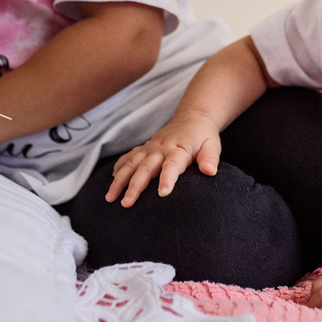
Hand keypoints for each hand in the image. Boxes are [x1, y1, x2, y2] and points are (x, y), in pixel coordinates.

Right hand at [105, 111, 222, 206]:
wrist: (192, 118)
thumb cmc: (203, 136)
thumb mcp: (212, 145)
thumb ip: (210, 158)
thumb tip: (210, 171)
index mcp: (179, 150)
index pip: (172, 166)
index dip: (167, 179)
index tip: (163, 194)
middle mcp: (161, 148)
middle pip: (146, 168)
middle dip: (135, 186)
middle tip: (126, 204)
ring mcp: (150, 148)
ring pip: (132, 164)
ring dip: (120, 181)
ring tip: (110, 198)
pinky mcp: (145, 148)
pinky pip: (129, 157)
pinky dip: (119, 167)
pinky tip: (112, 179)